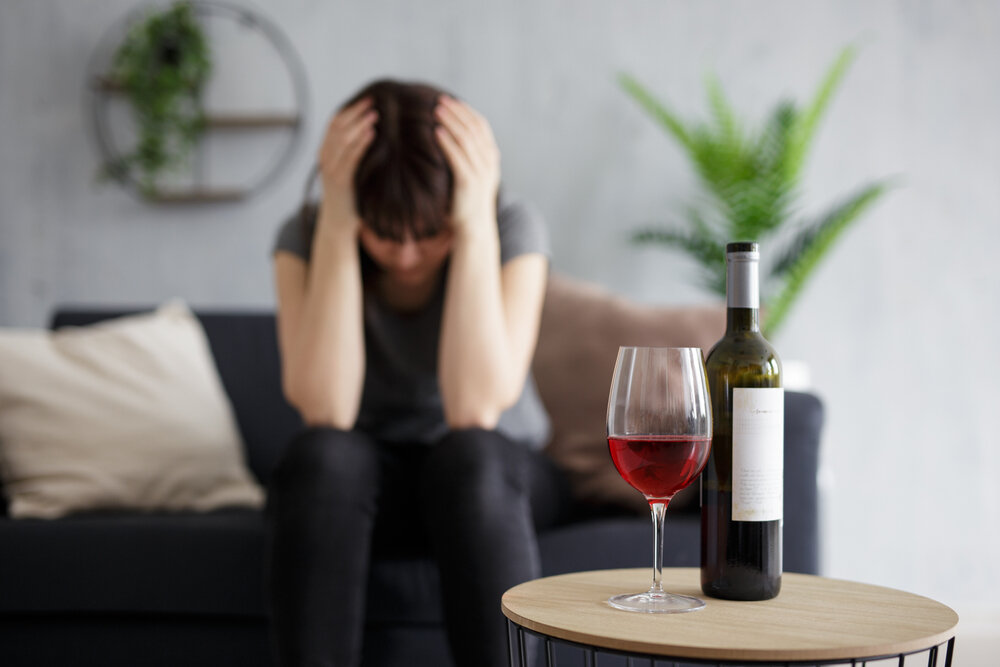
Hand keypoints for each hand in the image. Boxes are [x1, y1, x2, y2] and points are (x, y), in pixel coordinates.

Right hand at [316, 97, 377, 235]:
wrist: (338, 223)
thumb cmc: (350, 195)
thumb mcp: (350, 170)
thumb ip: (354, 152)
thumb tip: (374, 132)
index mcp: (326, 152)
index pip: (335, 123)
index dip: (351, 109)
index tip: (368, 99)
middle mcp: (325, 157)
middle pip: (338, 127)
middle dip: (356, 112)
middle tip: (374, 101)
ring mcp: (331, 169)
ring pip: (342, 139)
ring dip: (359, 124)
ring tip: (375, 114)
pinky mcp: (340, 181)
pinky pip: (350, 158)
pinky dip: (361, 144)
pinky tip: (372, 134)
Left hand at [434, 96, 500, 238]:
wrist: (474, 229)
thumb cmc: (466, 203)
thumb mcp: (470, 176)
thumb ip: (465, 158)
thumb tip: (447, 138)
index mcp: (491, 158)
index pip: (482, 126)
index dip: (466, 111)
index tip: (451, 101)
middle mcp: (489, 162)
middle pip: (474, 128)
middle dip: (457, 111)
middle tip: (439, 100)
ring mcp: (481, 172)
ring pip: (467, 139)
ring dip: (450, 122)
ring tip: (435, 111)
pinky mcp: (469, 182)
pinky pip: (458, 157)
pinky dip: (447, 142)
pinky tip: (436, 133)